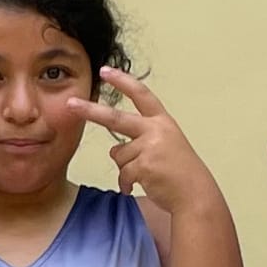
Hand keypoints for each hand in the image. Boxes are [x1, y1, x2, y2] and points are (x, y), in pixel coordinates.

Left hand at [66, 66, 218, 213]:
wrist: (195, 195)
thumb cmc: (180, 173)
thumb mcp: (166, 146)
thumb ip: (142, 140)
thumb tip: (114, 150)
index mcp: (163, 122)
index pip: (141, 94)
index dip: (123, 81)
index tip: (105, 71)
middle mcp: (156, 130)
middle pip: (115, 118)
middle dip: (90, 111)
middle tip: (71, 104)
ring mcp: (150, 147)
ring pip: (118, 155)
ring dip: (126, 169)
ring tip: (147, 176)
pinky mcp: (144, 166)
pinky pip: (123, 174)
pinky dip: (127, 183)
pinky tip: (141, 186)